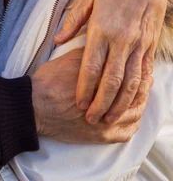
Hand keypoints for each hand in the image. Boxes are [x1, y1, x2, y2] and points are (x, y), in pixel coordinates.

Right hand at [31, 48, 151, 142]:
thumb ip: (90, 53)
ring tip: (140, 97)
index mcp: (100, 78)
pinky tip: (132, 117)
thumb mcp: (69, 58)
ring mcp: (105, 121)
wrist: (35, 106)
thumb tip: (102, 44)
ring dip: (139, 103)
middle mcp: (106, 101)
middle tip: (146, 79)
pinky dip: (133, 124)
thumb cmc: (49, 81)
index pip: (127, 74)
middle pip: (134, 94)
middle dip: (142, 86)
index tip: (139, 63)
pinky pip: (126, 133)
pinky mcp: (100, 136)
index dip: (136, 68)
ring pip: (134, 113)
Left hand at [54, 0, 172, 123]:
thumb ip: (73, 19)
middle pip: (111, 81)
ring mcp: (139, 44)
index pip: (92, 66)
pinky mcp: (150, 45)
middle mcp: (122, 40)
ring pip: (131, 82)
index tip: (78, 103)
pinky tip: (132, 101)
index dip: (84, 88)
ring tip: (109, 117)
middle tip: (91, 119)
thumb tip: (58, 39)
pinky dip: (139, 91)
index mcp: (103, 28)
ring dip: (120, 103)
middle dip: (100, 103)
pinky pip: (145, 73)